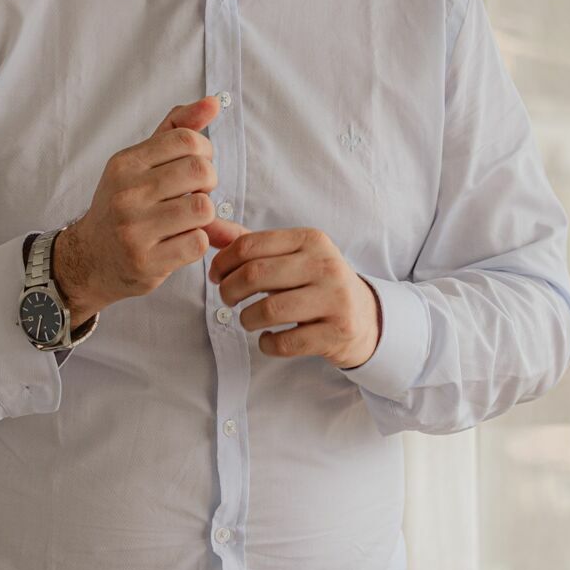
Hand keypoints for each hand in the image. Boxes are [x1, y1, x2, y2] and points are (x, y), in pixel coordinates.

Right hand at [54, 95, 244, 321]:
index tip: (194, 167)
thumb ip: (177, 129)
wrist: (88, 258)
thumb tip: (214, 102)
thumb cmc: (124, 206)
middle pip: (200, 171)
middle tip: (195, 194)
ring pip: (203, 208)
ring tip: (187, 220)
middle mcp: (125, 193)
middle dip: (208, 183)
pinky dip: (199, 243)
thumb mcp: (141, 162)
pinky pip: (198, 243)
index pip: (186, 139)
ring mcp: (133, 229)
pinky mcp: (145, 262)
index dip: (204, 151)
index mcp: (125, 163)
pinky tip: (180, 242)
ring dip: (205, 217)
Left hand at [207, 224, 381, 369]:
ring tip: (249, 320)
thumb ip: (247, 241)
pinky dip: (267, 344)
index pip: (249, 245)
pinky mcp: (337, 332)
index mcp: (310, 239)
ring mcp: (334, 299)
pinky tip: (269, 339)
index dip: (222, 263)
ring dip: (247, 319)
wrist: (364, 317)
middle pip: (255, 275)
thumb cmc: (314, 282)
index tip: (217, 276)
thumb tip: (206, 225)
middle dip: (229, 291)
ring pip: (269, 310)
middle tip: (228, 299)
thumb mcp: (288, 255)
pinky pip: (286, 342)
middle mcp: (325, 264)